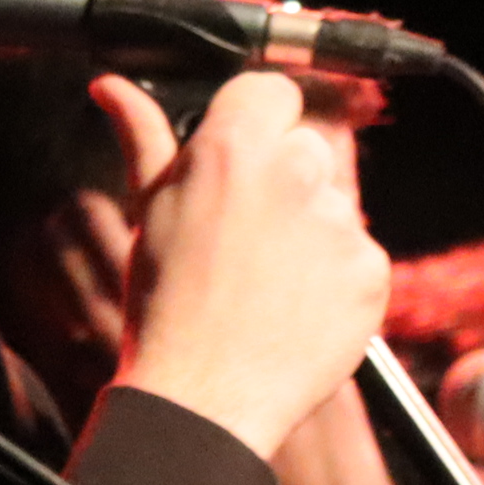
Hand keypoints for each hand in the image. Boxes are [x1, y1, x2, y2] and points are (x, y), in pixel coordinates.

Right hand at [98, 71, 385, 460]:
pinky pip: (359, 255)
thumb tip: (112, 88)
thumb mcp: (149, 210)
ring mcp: (340, 224)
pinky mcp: (372, 270)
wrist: (203, 396)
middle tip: (244, 232)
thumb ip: (144, 136)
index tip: (242, 154)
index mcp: (233, 148)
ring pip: (333, 202)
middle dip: (281, 178)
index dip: (254, 120)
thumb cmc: (166, 304)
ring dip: (309, 228)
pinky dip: (335, 277)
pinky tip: (295, 306)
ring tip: (264, 279)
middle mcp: (294, 174)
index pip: (270, 90)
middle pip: (305, 146)